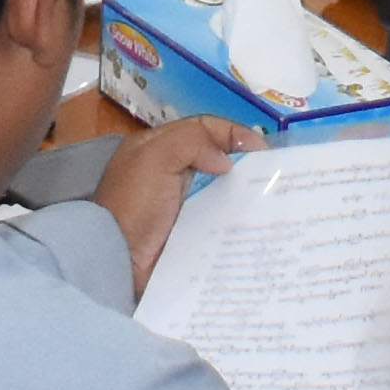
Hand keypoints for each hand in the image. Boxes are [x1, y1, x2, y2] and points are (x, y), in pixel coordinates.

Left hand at [90, 116, 261, 296]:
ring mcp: (178, 205)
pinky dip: (234, 218)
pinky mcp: (186, 233)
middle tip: (273, 174)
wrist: (116, 260)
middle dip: (242, 162)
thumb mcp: (155, 158)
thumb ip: (191, 143)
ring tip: (271, 199)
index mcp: (156, 147)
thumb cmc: (135, 204)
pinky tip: (254, 223)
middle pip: (213, 158)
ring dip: (241, 192)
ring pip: (218, 189)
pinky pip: (216, 218)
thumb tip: (225, 161)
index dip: (232, 133)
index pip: (202, 129)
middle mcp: (167, 172)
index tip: (262, 149)